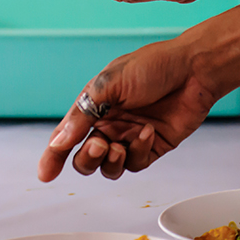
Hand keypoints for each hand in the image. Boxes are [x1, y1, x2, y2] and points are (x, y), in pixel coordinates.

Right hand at [37, 40, 216, 181]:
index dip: (54, 155)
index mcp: (93, 106)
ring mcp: (130, 137)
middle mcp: (109, 123)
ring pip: (109, 167)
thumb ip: (82, 115)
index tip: (45, 174)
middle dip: (88, 158)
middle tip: (100, 145)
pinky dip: (138, 152)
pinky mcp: (151, 146)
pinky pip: (136, 163)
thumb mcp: (109, 84)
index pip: (66, 136)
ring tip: (120, 145)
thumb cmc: (152, 65)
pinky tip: (147, 133)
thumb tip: (59, 140)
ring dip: (111, 161)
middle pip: (86, 158)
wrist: (193, 69)